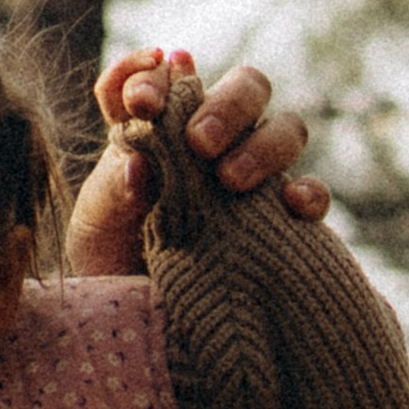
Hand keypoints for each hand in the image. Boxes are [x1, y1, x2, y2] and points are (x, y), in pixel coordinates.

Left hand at [66, 48, 329, 278]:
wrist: (147, 333)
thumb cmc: (112, 266)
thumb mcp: (97, 226)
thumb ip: (113, 187)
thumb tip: (141, 164)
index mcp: (155, 131)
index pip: (154, 79)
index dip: (147, 75)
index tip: (141, 102)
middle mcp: (211, 145)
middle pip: (243, 87)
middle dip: (224, 104)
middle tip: (198, 142)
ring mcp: (253, 178)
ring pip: (285, 129)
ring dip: (263, 144)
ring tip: (229, 181)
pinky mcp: (283, 222)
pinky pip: (312, 195)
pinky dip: (308, 193)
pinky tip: (289, 206)